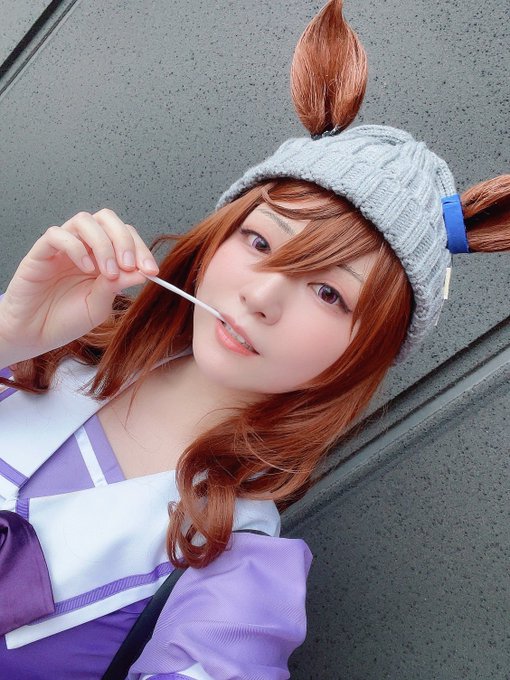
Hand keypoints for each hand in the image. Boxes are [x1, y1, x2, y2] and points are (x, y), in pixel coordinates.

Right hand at [0, 208, 158, 363]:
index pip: (125, 237)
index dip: (141, 249)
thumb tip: (143, 271)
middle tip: (130, 265)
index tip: (152, 270)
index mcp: (102, 257)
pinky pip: (57, 234)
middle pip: (107, 220)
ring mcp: (62, 247)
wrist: (34, 335)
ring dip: (103, 244)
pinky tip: (86, 268)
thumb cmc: (65, 321)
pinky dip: (76, 247)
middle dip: (124, 240)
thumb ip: (118, 286)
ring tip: (107, 272)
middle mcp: (83, 247)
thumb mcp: (99, 306)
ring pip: (84, 221)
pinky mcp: (41, 252)